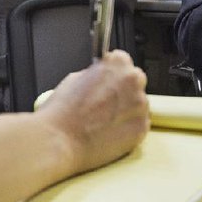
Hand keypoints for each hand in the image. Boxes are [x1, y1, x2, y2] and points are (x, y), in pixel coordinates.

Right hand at [38, 50, 149, 178]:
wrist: (59, 141)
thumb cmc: (62, 112)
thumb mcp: (75, 78)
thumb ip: (97, 74)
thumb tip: (102, 78)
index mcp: (117, 63)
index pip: (123, 61)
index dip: (113, 73)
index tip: (109, 81)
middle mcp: (133, 80)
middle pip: (135, 82)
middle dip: (124, 91)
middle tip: (106, 104)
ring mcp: (140, 105)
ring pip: (138, 104)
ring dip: (127, 110)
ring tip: (105, 121)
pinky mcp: (142, 127)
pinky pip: (140, 124)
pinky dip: (128, 128)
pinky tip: (110, 132)